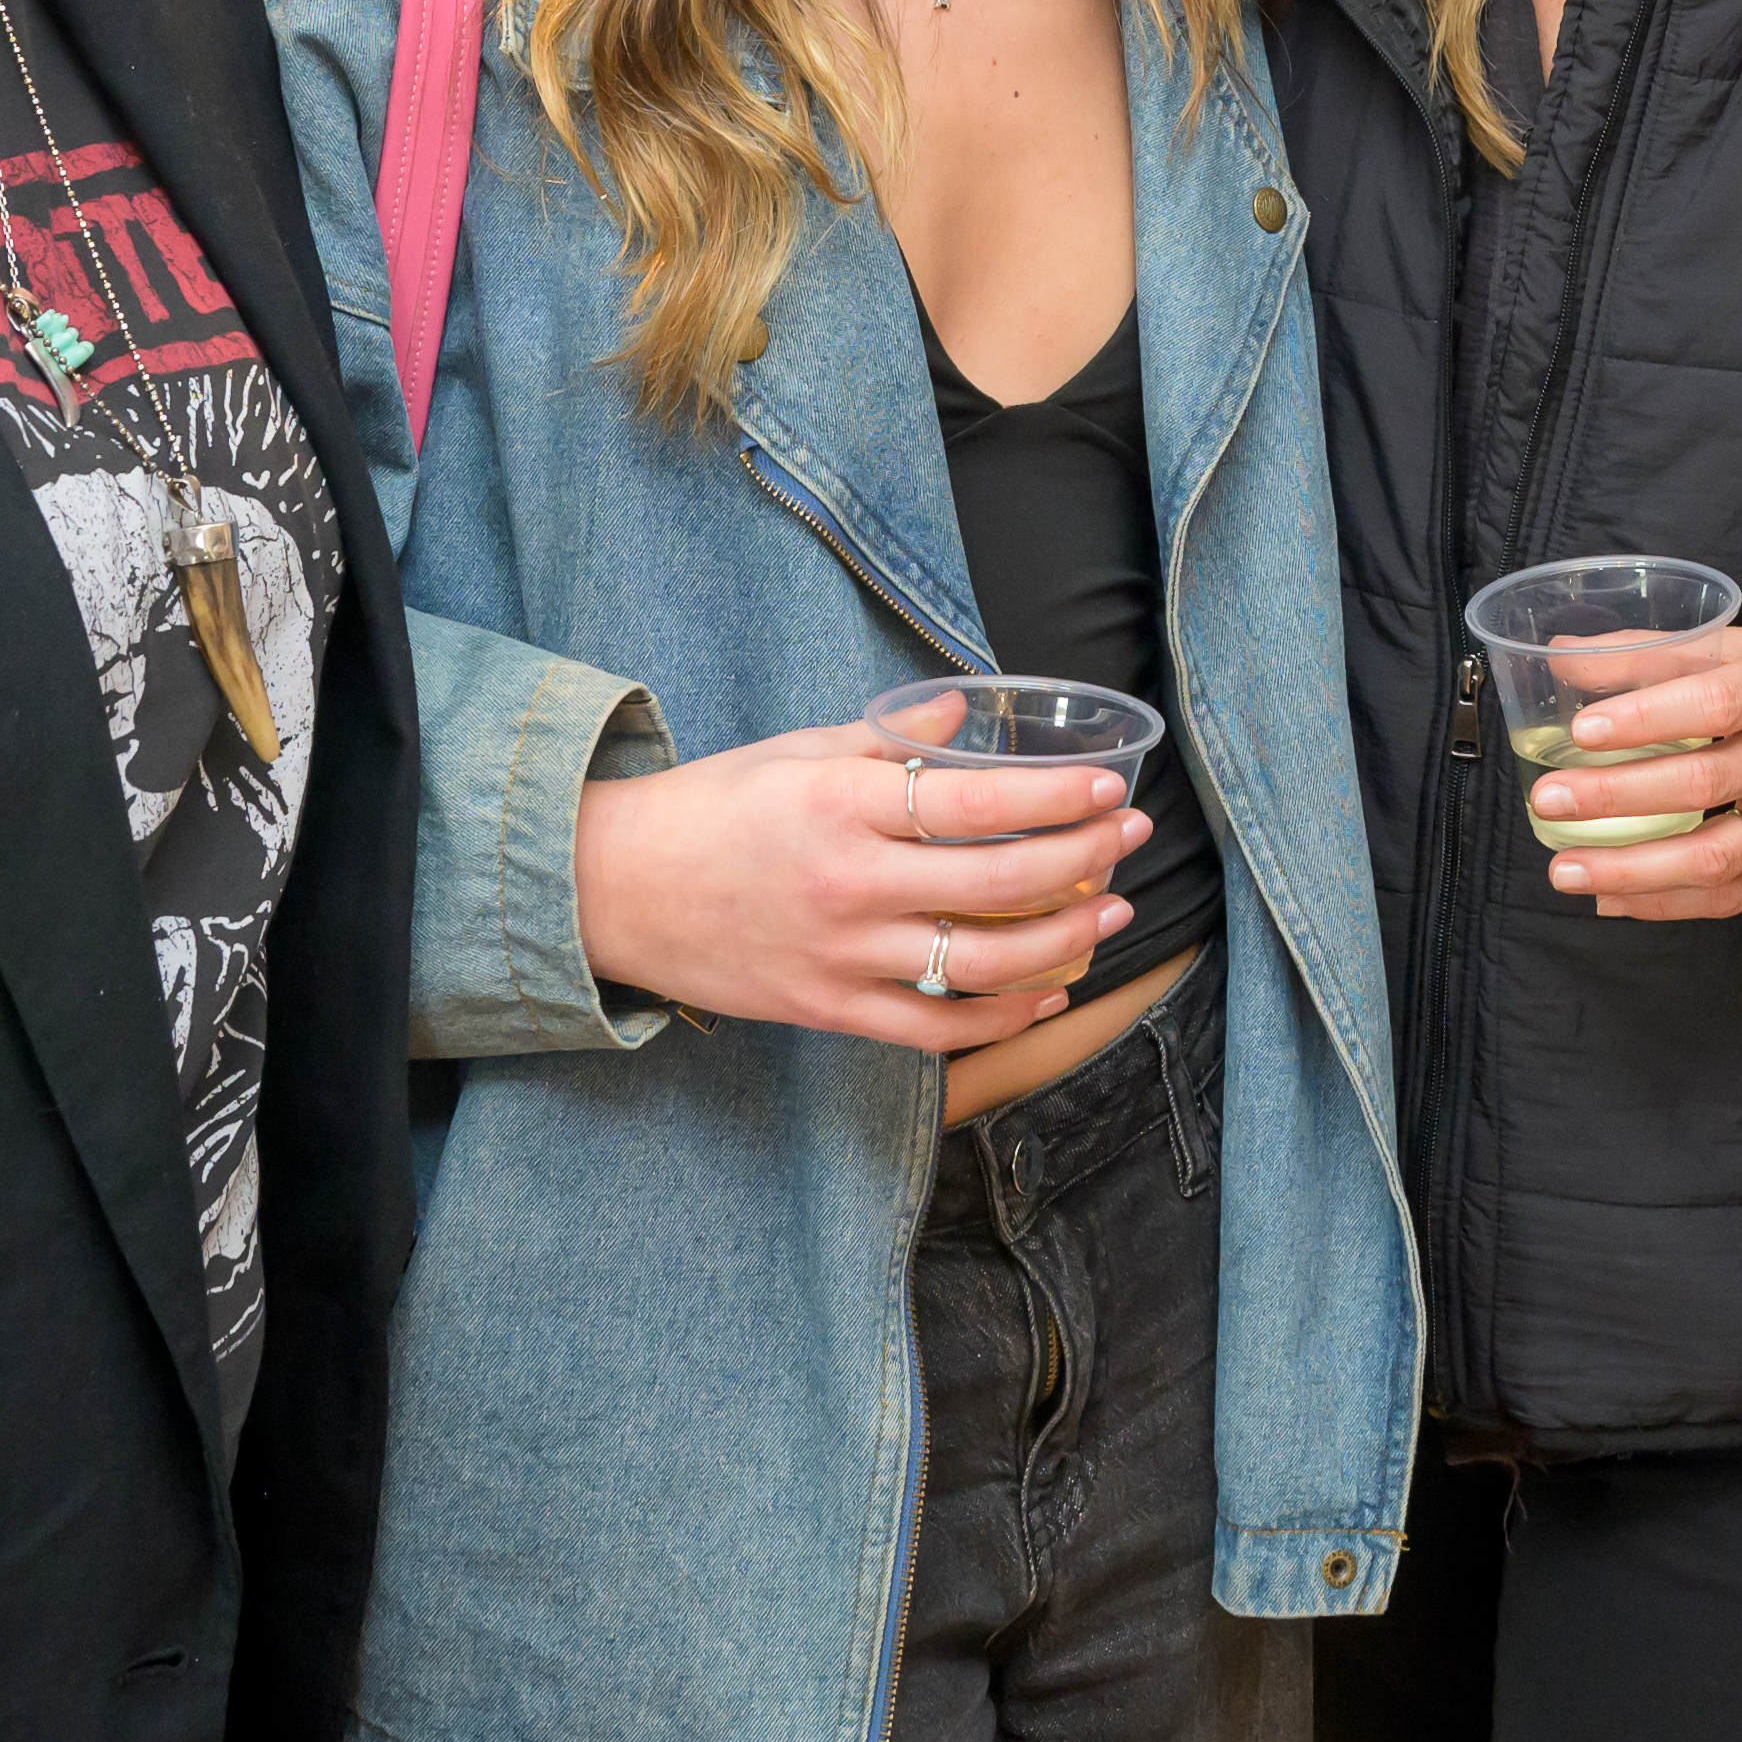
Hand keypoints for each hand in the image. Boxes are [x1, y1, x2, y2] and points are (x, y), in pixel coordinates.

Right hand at [568, 720, 1144, 1056]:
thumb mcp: (796, 750)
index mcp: (843, 804)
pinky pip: (934, 1029)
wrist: (611, 888)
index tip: (1109, 788)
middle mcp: (849, 883)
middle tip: (1130, 839)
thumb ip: (887, 738)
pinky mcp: (827, 1010)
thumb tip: (967, 712)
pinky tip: (1048, 993)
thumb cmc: (710, 808)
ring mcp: (840, 956)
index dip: (1057, 798)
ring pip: (980, 964)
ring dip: (1063, 942)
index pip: (977, 802)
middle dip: (1082, 860)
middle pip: (997, 884)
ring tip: (1111, 913)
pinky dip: (1002, 1017)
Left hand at [1535, 624, 1741, 922]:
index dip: (1647, 719)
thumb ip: (1653, 654)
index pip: (1714, 705)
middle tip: (1548, 801)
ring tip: (1565, 868)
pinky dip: (1666, 902)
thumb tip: (1563, 659)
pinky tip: (1611, 897)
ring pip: (1716, 858)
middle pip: (1705, 785)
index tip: (1582, 732)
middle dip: (1617, 798)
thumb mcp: (1741, 647)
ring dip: (1632, 870)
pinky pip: (1732, 896)